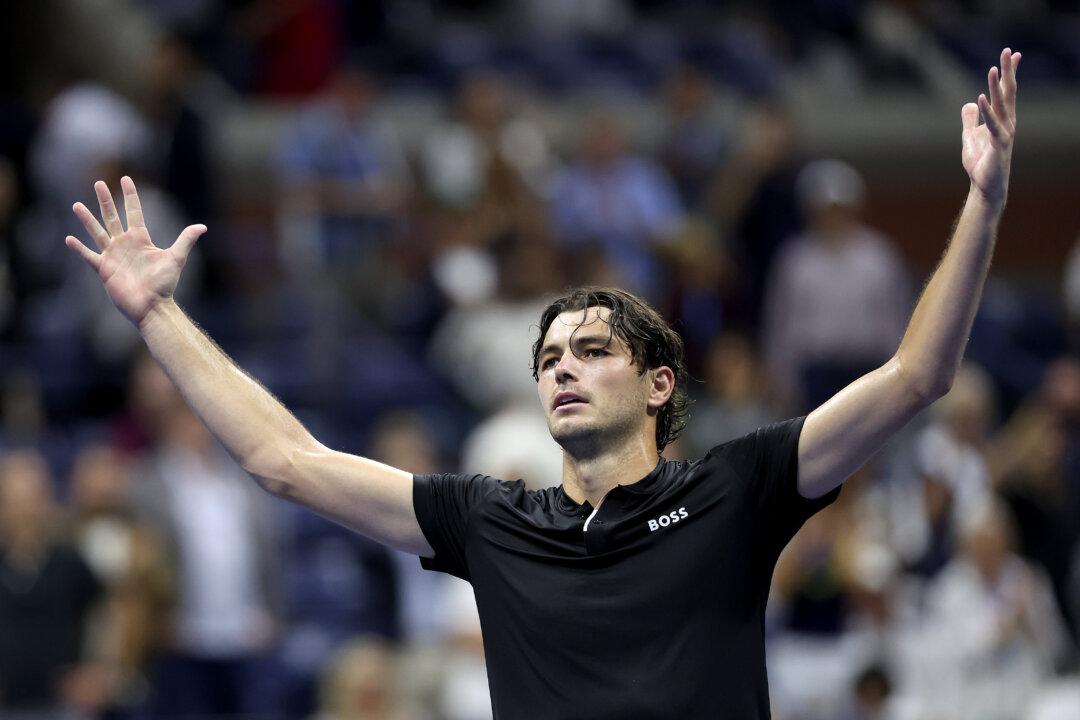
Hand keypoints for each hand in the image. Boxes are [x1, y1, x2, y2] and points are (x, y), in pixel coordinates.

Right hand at [65, 177, 205, 328]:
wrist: (152, 306)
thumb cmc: (165, 284)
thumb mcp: (176, 258)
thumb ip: (186, 240)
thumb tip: (202, 226)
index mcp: (141, 239)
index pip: (134, 212)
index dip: (130, 196)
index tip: (125, 179)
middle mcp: (125, 244)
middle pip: (112, 217)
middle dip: (105, 200)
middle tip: (98, 183)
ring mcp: (113, 255)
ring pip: (97, 232)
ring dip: (87, 219)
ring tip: (77, 205)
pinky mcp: (104, 268)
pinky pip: (89, 255)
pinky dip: (79, 248)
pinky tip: (69, 239)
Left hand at [962, 48, 1020, 208]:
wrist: (985, 185)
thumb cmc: (981, 162)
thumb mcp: (970, 136)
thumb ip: (970, 119)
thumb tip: (969, 103)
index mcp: (1002, 118)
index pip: (1006, 91)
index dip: (1008, 73)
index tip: (1012, 54)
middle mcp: (1007, 122)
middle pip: (1008, 92)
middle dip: (1008, 71)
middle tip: (1009, 50)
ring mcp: (1004, 132)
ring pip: (1001, 105)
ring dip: (997, 86)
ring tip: (994, 68)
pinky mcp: (998, 144)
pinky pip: (992, 125)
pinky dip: (986, 111)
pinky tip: (981, 97)